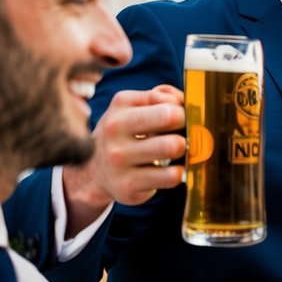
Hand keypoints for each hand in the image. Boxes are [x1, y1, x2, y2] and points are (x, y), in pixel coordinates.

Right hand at [62, 84, 185, 235]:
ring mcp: (118, 158)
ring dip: (183, 150)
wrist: (95, 171)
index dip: (183, 111)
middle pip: (170, 116)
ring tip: (175, 153)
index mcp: (121, 104)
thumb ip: (163, 96)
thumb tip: (184, 101)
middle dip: (186, 126)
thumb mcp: (136, 107)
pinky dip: (178, 173)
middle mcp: (115, 128)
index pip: (168, 100)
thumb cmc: (127, 134)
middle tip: (184, 136)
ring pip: (171, 146)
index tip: (180, 120)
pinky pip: (170, 176)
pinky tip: (170, 171)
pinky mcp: (127, 185)